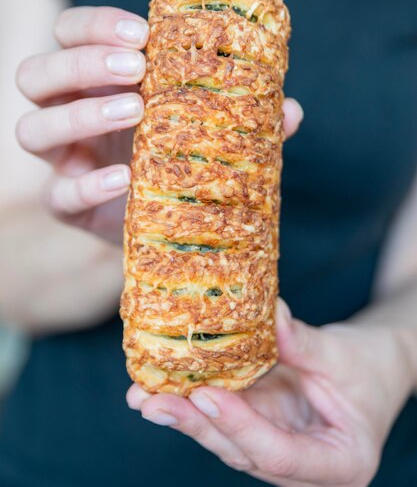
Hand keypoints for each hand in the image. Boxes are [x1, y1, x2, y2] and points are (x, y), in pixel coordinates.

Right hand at [15, 6, 303, 243]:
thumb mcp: (208, 125)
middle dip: (81, 63)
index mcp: (97, 81)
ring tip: (136, 112)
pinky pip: (58, 193)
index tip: (144, 33)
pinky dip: (86, 184)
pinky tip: (124, 179)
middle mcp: (69, 114)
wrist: (173, 222)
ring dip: (79, 114)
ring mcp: (64, 161)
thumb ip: (241, 115)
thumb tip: (290, 111)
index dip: (95, 26)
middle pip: (36, 74)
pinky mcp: (69, 205)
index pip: (69, 33)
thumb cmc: (185, 157)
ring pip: (31, 128)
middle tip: (138, 69)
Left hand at [127, 301, 413, 486]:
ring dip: (184, 414)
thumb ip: (304, 343)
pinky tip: (163, 384)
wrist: (377, 366)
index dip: (239, 425)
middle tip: (149, 403)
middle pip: (241, 450)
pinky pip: (227, 413)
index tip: (204, 394)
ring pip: (226, 436)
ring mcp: (279, 445)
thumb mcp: (344, 356)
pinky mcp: (263, 422)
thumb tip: (270, 312)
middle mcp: (302, 465)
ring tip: (142, 395)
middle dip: (194, 425)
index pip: (280, 454)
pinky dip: (196, 399)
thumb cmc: (371, 367)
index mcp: (338, 463)